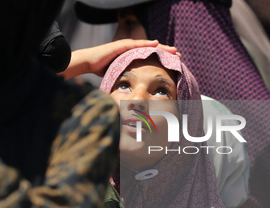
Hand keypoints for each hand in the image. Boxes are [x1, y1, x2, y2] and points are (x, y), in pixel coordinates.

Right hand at [62, 39, 179, 79]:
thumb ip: (129, 87)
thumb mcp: (121, 80)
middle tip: (179, 55)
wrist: (89, 63)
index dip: (163, 61)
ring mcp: (128, 47)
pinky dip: (147, 44)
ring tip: (173, 49)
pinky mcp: (122, 45)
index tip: (175, 64)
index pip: (151, 59)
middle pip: (153, 51)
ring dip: (161, 47)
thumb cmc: (103, 72)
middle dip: (166, 53)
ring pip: (148, 46)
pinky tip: (157, 43)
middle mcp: (133, 52)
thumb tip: (135, 102)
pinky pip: (137, 44)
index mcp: (134, 60)